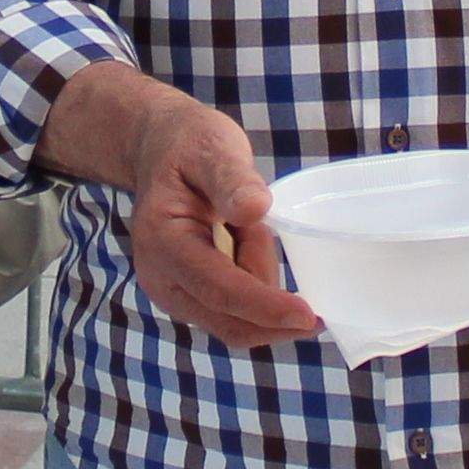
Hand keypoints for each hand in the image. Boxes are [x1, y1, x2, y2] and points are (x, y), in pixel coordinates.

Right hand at [109, 85, 315, 347]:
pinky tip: (251, 248)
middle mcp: (161, 278)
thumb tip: (254, 209)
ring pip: (235, 322)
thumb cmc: (191, 146)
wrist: (161, 151)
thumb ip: (232, 180)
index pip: (219, 288)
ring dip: (265, 293)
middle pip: (229, 320)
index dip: (265, 306)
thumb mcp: (214, 148)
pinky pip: (234, 314)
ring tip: (252, 232)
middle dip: (275, 313)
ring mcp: (173, 293)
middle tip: (305, 278)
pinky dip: (258, 296)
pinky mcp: (189, 297)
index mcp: (162, 241)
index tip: (308, 316)